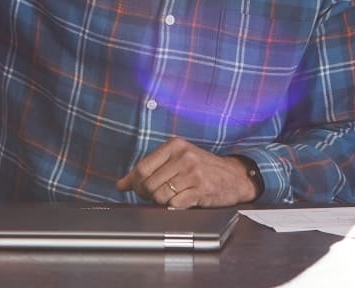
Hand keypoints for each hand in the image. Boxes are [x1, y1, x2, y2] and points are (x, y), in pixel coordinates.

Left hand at [114, 138, 255, 208]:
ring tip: (169, 198)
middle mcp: (183, 156)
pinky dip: (174, 207)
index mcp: (174, 145)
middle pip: (150, 183)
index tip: (138, 189)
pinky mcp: (201, 190)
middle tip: (153, 197)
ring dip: (161, 202)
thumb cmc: (201, 167)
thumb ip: (148, 169)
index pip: (143, 167)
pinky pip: (175, 204)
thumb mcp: (176, 160)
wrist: (233, 176)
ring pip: (161, 195)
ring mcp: (193, 173)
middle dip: (147, 195)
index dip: (136, 183)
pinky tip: (180, 202)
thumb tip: (121, 184)